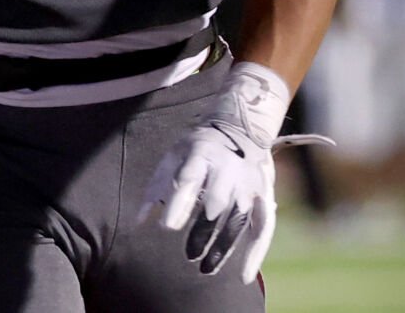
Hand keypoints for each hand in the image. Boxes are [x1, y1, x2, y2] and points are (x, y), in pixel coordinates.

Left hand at [137, 61, 329, 282]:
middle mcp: (228, 169)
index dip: (179, 205)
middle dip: (203, 232)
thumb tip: (139, 222)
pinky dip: (255, 253)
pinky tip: (243, 275)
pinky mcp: (265, 197)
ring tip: (206, 268)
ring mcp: (249, 184)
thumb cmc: (196, 149)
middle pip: (217, 204)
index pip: (189, 180)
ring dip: (224, 247)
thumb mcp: (173, 157)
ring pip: (239, 220)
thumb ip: (157, 188)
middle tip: (189, 256)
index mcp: (201, 155)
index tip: (167, 228)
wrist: (242, 129)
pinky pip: (263, 228)